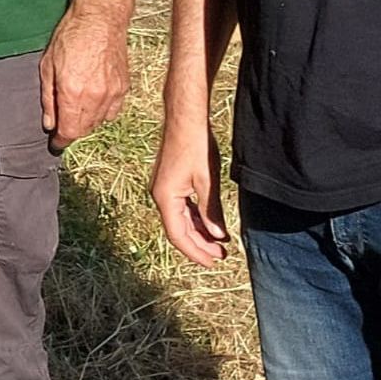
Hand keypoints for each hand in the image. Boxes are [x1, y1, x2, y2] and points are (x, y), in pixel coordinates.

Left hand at [38, 7, 130, 150]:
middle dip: (72, 130)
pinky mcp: (123, 88)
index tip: (56, 143)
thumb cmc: (70, 36)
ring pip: (99, 122)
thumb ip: (48, 98)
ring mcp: (112, 94)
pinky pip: (113, 112)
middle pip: (84, 129)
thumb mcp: (48, 65)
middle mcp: (94, 98)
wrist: (100, 18)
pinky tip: (93, 100)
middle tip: (63, 121)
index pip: (69, 131)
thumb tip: (49, 124)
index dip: (61, 141)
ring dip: (87, 122)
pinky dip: (102, 112)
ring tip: (77, 107)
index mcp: (72, 93)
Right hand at [150, 121, 230, 264]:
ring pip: (180, 219)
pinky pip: (181, 207)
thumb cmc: (195, 145)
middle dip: (199, 245)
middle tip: (221, 255)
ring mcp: (163, 187)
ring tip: (218, 242)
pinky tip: (209, 222)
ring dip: (198, 232)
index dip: (196, 252)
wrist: (185, 117)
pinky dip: (195, 217)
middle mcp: (160, 195)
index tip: (213, 262)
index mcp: (165, 197)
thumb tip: (217, 235)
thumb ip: (211, 210)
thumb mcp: (207, 180)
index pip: (178, 235)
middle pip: (178, 230)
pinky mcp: (169, 181)